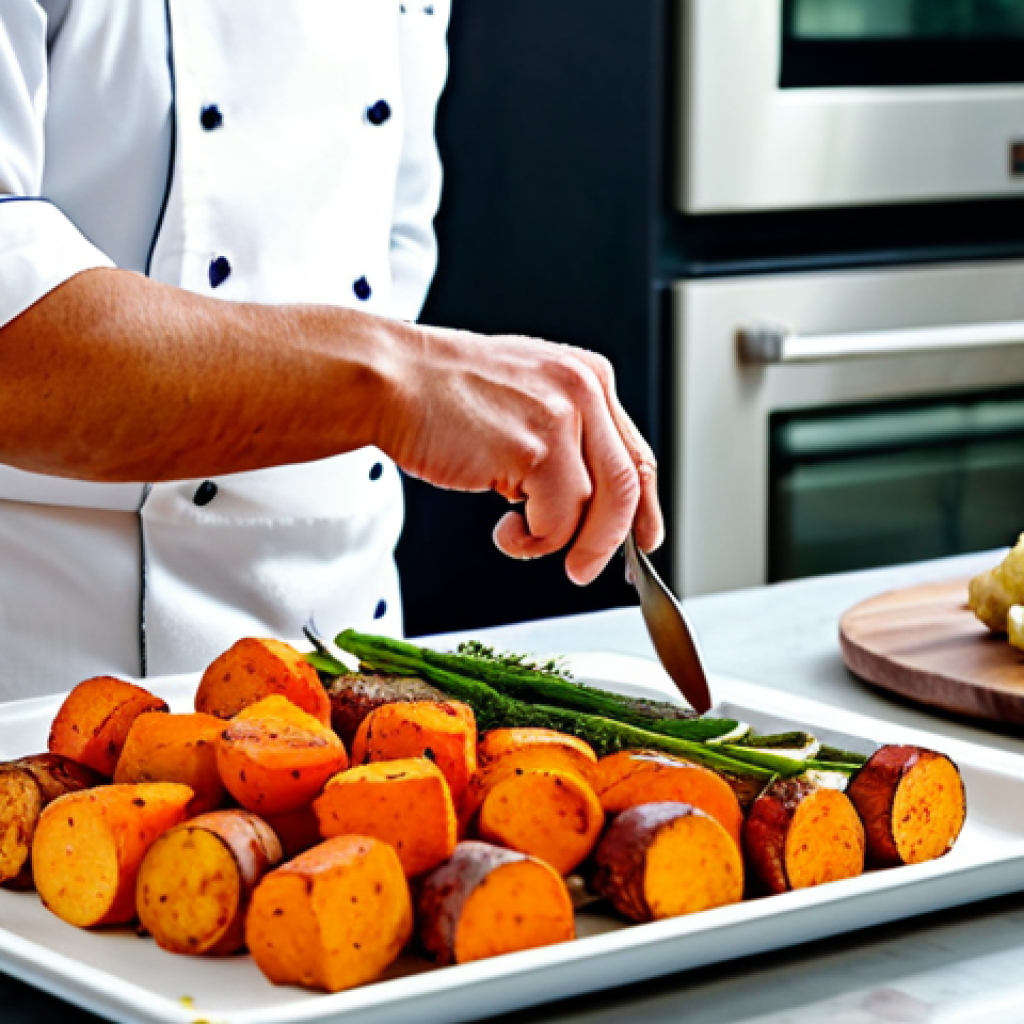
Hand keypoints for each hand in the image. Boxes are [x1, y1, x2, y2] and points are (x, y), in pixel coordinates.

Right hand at [378, 324, 663, 584]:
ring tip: (518, 536)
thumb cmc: (437, 393)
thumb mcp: (521, 398)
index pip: (635, 453)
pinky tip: (502, 527)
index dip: (643, 507)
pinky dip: (531, 541)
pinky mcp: (538, 448)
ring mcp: (564, 416)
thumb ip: (562, 435)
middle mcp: (585, 390)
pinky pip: (558, 521)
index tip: (643, 540)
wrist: (389, 380)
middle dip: (611, 540)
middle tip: (584, 569)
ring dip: (561, 542)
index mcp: (587, 376)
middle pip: (630, 483)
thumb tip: (583, 496)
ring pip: (598, 508)